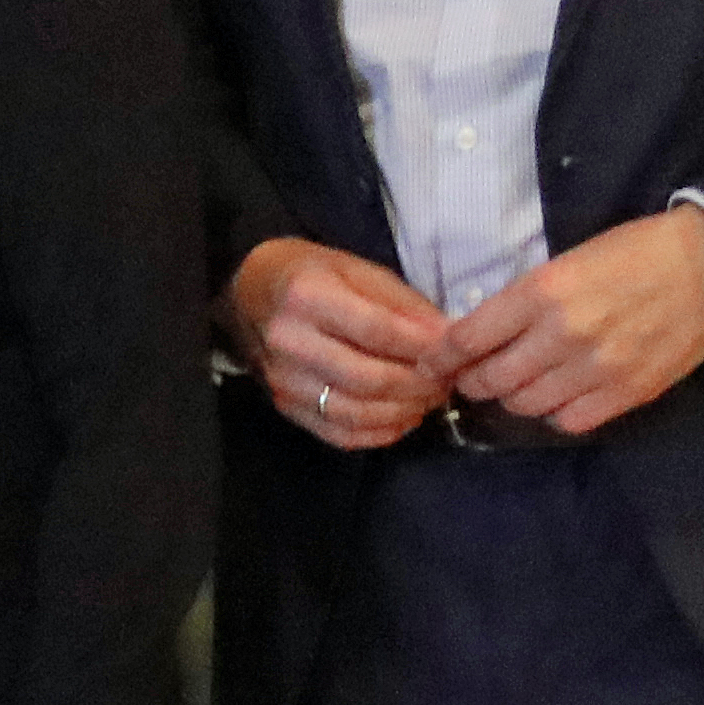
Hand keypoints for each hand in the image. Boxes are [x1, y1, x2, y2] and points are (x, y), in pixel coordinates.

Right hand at [228, 235, 452, 454]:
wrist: (248, 293)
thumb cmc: (308, 274)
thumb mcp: (357, 270)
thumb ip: (402, 304)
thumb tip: (447, 337)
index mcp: (307, 297)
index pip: (378, 331)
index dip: (425, 347)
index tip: (455, 351)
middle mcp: (290, 342)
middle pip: (370, 378)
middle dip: (420, 385)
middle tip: (448, 380)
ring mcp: (284, 380)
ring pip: (357, 413)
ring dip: (405, 411)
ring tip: (429, 398)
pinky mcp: (284, 407)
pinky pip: (339, 434)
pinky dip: (379, 433)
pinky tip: (402, 418)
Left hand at [432, 204, 703, 437]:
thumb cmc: (633, 253)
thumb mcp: (565, 261)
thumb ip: (522, 301)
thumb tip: (478, 335)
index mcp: (542, 292)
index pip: (467, 338)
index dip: (441, 357)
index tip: (432, 363)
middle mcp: (564, 334)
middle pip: (491, 379)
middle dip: (472, 381)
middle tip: (472, 377)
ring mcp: (598, 368)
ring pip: (526, 404)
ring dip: (513, 397)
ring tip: (517, 384)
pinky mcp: (628, 393)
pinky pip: (570, 420)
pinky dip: (555, 412)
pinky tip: (559, 394)